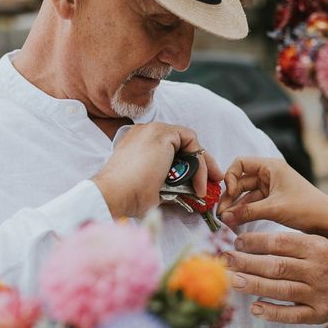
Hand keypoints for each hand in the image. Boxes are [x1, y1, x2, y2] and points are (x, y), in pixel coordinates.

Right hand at [93, 122, 222, 217]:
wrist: (114, 194)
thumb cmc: (127, 197)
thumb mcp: (152, 188)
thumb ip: (169, 183)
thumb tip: (188, 190)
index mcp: (138, 144)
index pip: (171, 149)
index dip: (188, 165)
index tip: (199, 183)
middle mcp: (145, 133)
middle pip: (182, 144)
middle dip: (201, 164)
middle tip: (213, 181)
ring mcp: (153, 131)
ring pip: (189, 143)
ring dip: (201, 166)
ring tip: (206, 186)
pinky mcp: (163, 134)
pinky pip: (192, 144)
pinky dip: (199, 163)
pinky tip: (198, 182)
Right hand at [218, 156, 327, 246]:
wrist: (327, 222)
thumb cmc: (306, 208)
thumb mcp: (274, 208)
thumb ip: (247, 211)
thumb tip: (224, 217)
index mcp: (271, 166)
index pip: (240, 163)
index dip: (230, 177)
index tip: (229, 194)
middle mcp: (269, 174)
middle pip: (240, 181)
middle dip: (229, 197)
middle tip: (220, 214)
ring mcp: (270, 188)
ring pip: (245, 194)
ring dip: (235, 206)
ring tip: (224, 221)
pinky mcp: (272, 200)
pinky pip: (252, 204)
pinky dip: (244, 212)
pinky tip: (235, 222)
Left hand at [223, 230, 327, 324]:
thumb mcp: (316, 244)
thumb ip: (288, 243)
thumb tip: (248, 242)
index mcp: (316, 247)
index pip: (280, 242)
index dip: (255, 242)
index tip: (236, 242)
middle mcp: (318, 269)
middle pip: (276, 266)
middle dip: (247, 262)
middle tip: (225, 260)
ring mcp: (319, 293)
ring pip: (281, 289)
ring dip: (254, 285)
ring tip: (232, 281)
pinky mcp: (320, 314)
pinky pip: (293, 315)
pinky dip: (273, 312)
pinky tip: (255, 308)